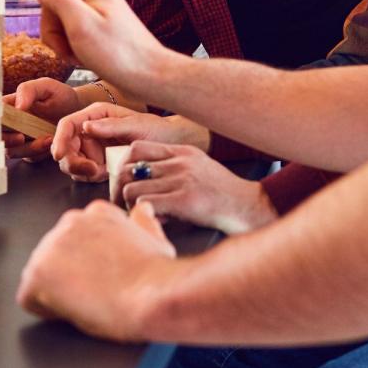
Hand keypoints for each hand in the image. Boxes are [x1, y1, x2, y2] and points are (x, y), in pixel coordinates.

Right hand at [0, 0, 170, 95]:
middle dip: (50, 29)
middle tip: (68, 48)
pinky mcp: (98, 28)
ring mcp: (96, 11)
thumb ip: (58, 0)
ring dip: (60, 42)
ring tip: (79, 56)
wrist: (149, 75)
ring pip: (58, 21)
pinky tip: (84, 59)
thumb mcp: (82, 26)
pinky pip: (70, 33)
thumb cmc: (119, 54)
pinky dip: (70, 48)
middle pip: (51, 3)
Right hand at [4, 77, 85, 161]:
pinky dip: (37, 154)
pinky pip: (28, 158)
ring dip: (26, 148)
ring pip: (11, 151)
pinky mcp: (31, 151)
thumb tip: (17, 107)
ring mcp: (20, 139)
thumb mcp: (46, 86)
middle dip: (7, 140)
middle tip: (22, 137)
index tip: (7, 123)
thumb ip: (29, 90)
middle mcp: (11, 124)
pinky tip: (50, 144)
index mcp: (10, 106)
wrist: (77, 110)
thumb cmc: (60, 96)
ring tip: (46, 139)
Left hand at [17, 199, 174, 339]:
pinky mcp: (38, 273)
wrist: (149, 294)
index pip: (78, 238)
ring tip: (84, 301)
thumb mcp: (154, 237)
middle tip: (92, 291)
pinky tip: (68, 310)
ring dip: (56, 289)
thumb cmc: (154, 273)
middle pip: (56, 254)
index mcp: (97, 212)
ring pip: (40, 273)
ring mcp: (51, 246)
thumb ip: (142, 222)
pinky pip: (28, 297)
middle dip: (68, 273)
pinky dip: (44, 308)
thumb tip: (142, 210)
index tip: (100, 274)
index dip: (87, 262)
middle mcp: (70, 222)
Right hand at [52, 103, 208, 182]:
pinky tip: (107, 173)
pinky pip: (85, 172)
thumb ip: (111, 126)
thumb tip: (85, 126)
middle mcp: (92, 129)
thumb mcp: (137, 125)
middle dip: (74, 161)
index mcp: (97, 114)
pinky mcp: (99, 161)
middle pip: (67, 146)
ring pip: (73, 162)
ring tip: (105, 169)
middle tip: (93, 170)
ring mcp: (94, 146)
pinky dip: (92, 176)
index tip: (59, 155)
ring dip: (84, 170)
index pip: (68, 124)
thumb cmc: (158, 130)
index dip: (59, 139)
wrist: (172, 145)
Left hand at [118, 141, 277, 235]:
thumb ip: (173, 168)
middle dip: (120, 188)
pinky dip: (140, 214)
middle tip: (123, 203)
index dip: (124, 165)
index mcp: (182, 152)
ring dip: (129, 204)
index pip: (137, 147)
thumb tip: (144, 180)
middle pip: (129, 168)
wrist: (247, 206)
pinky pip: (145, 204)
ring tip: (138, 214)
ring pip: (132, 188)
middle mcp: (179, 163)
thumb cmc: (223, 192)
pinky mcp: (183, 201)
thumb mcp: (199, 167)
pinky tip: (151, 220)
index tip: (125, 182)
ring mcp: (181, 180)